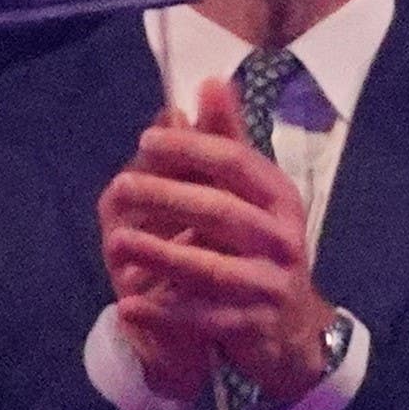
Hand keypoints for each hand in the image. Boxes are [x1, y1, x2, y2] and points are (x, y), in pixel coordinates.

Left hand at [98, 78, 334, 408]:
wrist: (292, 326)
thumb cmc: (260, 246)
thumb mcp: (251, 195)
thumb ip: (226, 143)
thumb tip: (210, 83)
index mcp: (280, 198)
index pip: (237, 163)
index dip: (192, 149)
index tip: (147, 140)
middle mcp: (282, 238)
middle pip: (221, 212)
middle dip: (167, 197)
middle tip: (119, 187)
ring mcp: (269, 284)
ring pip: (210, 268)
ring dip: (160, 253)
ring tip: (115, 241)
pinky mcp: (252, 325)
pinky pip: (201, 318)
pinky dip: (163, 312)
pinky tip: (127, 304)